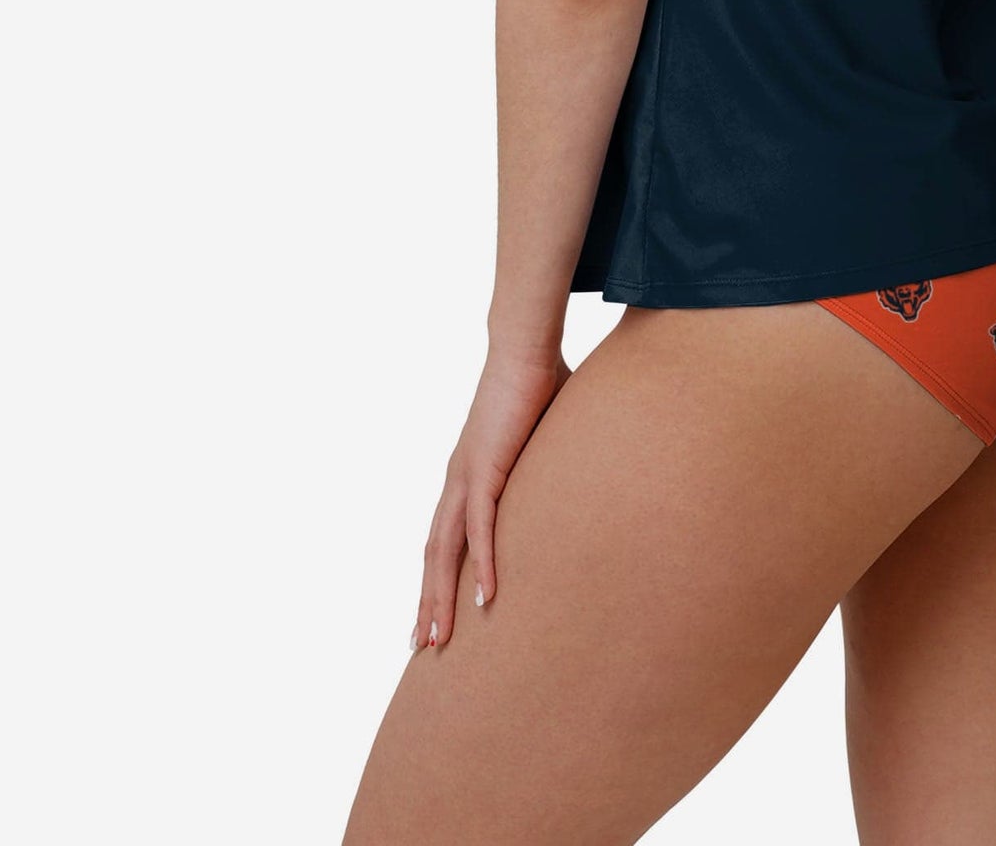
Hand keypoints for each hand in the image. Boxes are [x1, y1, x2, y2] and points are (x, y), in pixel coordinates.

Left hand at [410, 346, 569, 652]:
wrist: (524, 348)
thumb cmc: (536, 383)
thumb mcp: (540, 437)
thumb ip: (546, 461)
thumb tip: (572, 470)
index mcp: (466, 475)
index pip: (443, 538)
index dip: (435, 579)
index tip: (430, 614)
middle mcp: (457, 481)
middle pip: (434, 554)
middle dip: (427, 602)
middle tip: (423, 647)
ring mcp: (467, 476)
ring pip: (446, 550)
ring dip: (441, 597)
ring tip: (440, 639)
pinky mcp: (486, 468)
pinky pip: (481, 527)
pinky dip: (481, 564)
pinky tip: (485, 598)